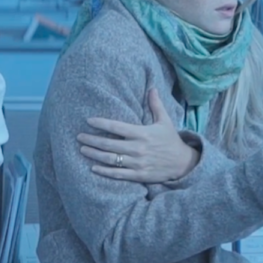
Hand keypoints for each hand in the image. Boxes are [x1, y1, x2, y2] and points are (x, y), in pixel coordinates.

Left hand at [78, 88, 198, 182]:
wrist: (183, 163)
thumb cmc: (171, 140)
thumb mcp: (164, 121)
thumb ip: (155, 105)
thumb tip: (152, 87)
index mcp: (142, 133)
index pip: (116, 127)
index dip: (101, 124)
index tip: (89, 121)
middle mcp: (138, 148)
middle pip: (109, 144)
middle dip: (92, 140)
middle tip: (79, 136)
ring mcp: (137, 163)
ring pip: (111, 159)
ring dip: (94, 154)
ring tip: (82, 150)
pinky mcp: (138, 175)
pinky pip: (118, 174)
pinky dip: (104, 171)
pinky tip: (93, 168)